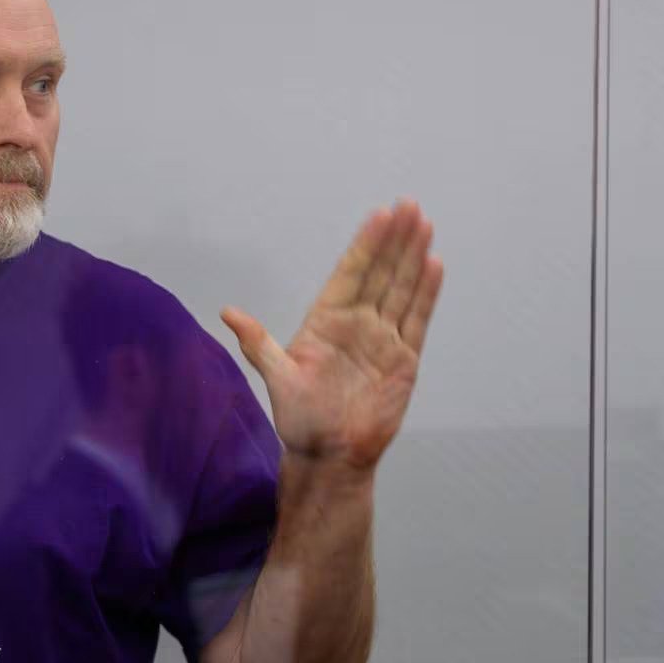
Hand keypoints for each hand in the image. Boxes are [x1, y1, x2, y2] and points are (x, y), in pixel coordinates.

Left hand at [220, 198, 443, 474]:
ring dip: (413, 258)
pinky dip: (426, 294)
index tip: (379, 215)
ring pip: (401, 290)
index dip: (365, 245)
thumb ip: (259, 344)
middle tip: (408, 205)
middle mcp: (356, 324)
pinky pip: (416, 321)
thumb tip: (229, 313)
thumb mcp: (278, 379)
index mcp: (325, 321)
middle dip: (395, 240)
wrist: (330, 456)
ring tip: (424, 225)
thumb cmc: (300, 420)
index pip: (350, 274)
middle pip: (380, 274)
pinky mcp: (403, 360)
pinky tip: (434, 266)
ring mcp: (382, 340)